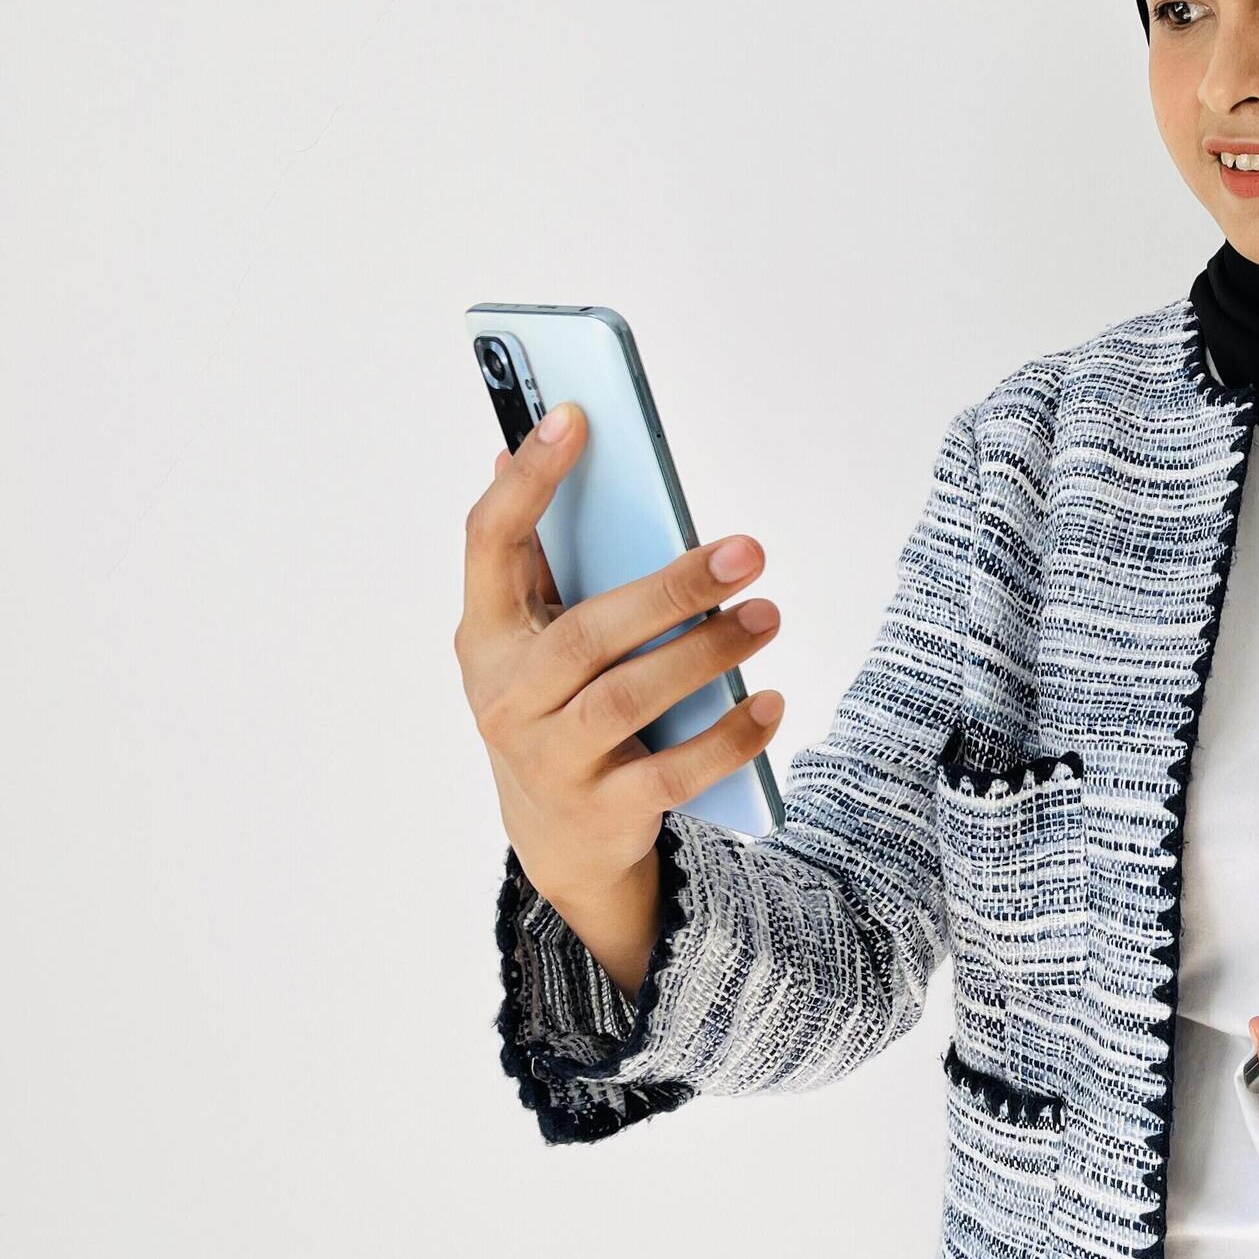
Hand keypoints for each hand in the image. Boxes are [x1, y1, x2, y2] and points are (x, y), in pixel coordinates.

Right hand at [454, 400, 786, 905]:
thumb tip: (516, 448)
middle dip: (673, 587)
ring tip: (768, 616)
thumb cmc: (557, 706)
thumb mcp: (535, 638)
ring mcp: (548, 759)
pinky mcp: (601, 809)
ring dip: (708, 653)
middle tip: (749, 551)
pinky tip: (770, 704)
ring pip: (629, 699)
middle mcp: (505, 696)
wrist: (558, 841)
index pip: (489, 543)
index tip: (576, 416)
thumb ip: (538, 557)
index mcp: (487, 634)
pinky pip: (672, 773)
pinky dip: (728, 739)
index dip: (527, 480)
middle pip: (588, 633)